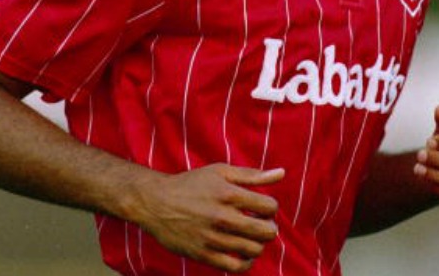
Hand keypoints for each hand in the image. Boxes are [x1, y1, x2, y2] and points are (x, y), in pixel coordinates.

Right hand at [132, 163, 283, 271]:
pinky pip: (235, 267)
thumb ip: (252, 175)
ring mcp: (213, 238)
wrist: (157, 203)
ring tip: (252, 237)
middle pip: (265, 231)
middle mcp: (223, 216)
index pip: (269, 206)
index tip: (262, 207)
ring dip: (259, 244)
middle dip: (269, 227)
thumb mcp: (220, 172)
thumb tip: (282, 173)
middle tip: (262, 224)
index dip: (271, 207)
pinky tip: (244, 254)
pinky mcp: (204, 255)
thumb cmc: (191, 184)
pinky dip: (246, 263)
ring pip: (253, 250)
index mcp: (229, 193)